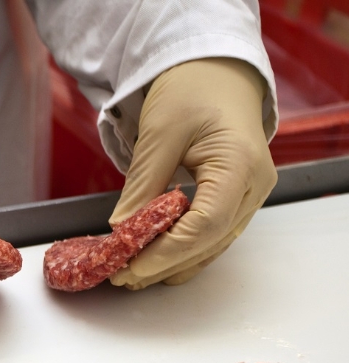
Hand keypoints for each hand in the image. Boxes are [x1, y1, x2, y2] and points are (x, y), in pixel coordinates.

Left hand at [108, 58, 276, 288]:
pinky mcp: (238, 196)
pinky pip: (213, 233)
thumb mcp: (159, 132)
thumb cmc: (191, 90)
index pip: (207, 223)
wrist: (215, 72)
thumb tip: (121, 229)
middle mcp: (255, 185)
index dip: (168, 251)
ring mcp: (251, 193)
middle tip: (123, 276)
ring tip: (133, 273)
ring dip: (173, 262)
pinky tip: (156, 257)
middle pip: (211, 241)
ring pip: (213, 243)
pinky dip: (184, 248)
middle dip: (165, 263)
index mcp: (240, 163)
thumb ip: (143, 183)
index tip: (130, 265)